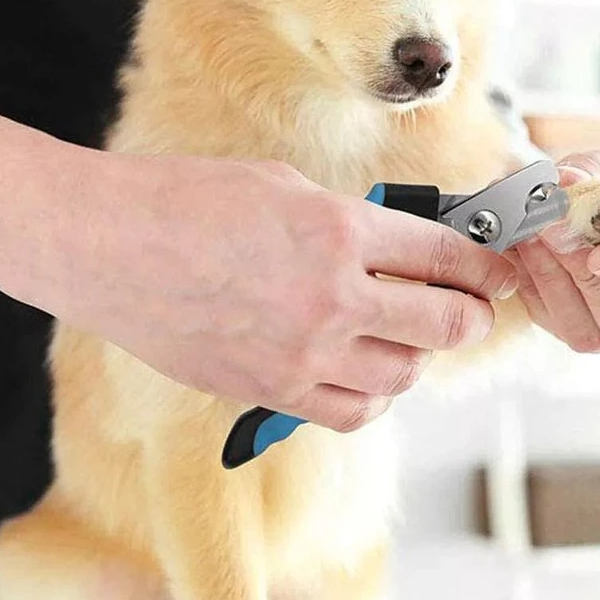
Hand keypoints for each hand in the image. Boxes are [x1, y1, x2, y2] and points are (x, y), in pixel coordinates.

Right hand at [0, 53, 516, 433]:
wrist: (105, 247)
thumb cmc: (183, 201)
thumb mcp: (282, 186)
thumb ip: (349, 222)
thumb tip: (397, 246)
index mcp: (341, 233)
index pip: (446, 257)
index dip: (483, 265)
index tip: (495, 271)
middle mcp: (333, 300)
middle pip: (443, 326)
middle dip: (468, 315)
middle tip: (468, 308)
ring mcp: (302, 355)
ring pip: (403, 377)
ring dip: (415, 356)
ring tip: (403, 336)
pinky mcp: (268, 393)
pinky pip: (352, 414)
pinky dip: (371, 396)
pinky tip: (361, 372)